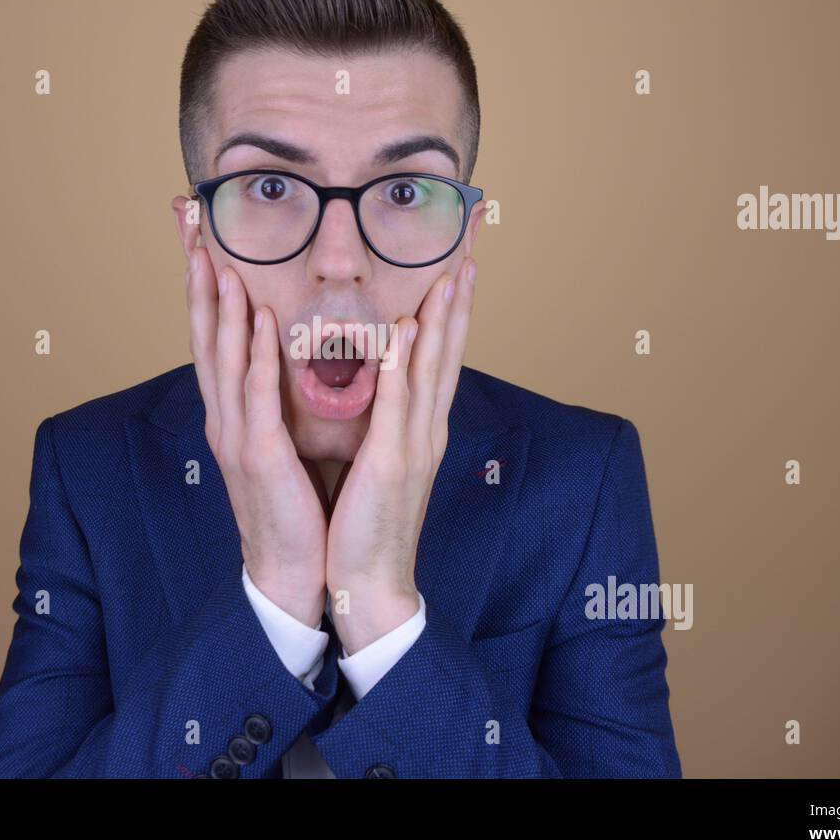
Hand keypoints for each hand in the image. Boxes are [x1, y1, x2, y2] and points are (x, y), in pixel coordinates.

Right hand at [185, 244, 327, 626]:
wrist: (291, 570)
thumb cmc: (291, 506)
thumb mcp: (276, 444)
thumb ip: (271, 402)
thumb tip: (278, 359)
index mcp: (230, 414)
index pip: (211, 339)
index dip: (201, 290)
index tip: (198, 242)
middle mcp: (224, 418)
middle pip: (203, 337)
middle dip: (195, 282)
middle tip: (188, 231)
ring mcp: (236, 436)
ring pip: (223, 360)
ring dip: (219, 309)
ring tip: (216, 260)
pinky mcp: (259, 456)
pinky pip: (256, 395)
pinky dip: (254, 354)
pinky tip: (257, 319)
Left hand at [325, 258, 476, 653]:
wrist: (373, 584)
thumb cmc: (369, 527)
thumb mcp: (383, 466)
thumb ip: (389, 425)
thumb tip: (386, 388)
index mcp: (423, 431)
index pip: (440, 361)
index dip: (452, 316)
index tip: (459, 272)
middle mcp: (428, 431)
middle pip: (448, 356)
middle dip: (459, 304)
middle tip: (469, 255)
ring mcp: (414, 445)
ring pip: (431, 370)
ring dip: (441, 320)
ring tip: (450, 274)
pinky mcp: (391, 462)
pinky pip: (397, 403)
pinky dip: (404, 363)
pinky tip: (406, 328)